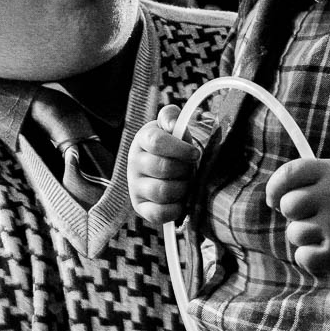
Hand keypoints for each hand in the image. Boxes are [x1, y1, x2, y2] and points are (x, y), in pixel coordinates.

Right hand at [128, 105, 202, 225]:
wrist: (171, 169)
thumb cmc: (175, 146)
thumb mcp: (174, 127)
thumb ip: (171, 117)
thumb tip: (171, 124)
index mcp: (143, 139)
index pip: (156, 142)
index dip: (180, 149)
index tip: (195, 153)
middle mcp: (134, 162)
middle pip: (162, 167)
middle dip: (184, 169)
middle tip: (191, 169)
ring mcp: (135, 186)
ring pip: (161, 191)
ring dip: (182, 188)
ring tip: (186, 183)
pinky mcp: (140, 207)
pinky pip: (158, 214)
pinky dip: (175, 209)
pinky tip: (181, 200)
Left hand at [265, 159, 329, 281]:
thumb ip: (310, 179)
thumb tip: (273, 198)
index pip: (288, 174)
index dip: (275, 188)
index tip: (274, 199)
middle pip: (288, 206)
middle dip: (295, 215)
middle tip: (315, 218)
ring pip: (294, 233)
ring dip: (306, 238)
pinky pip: (303, 258)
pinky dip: (312, 260)